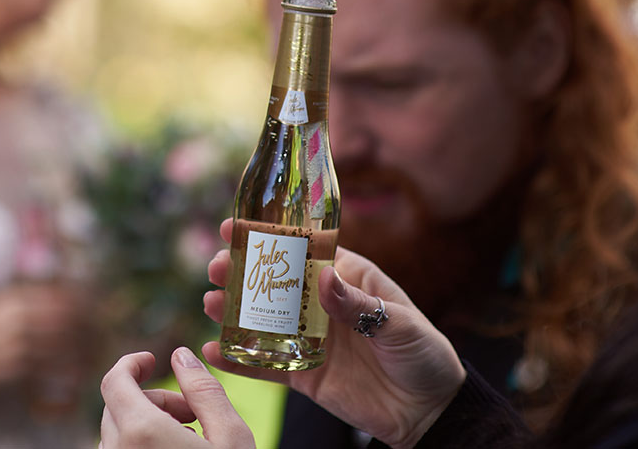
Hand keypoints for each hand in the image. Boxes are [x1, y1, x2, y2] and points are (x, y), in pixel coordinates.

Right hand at [0, 282, 96, 400]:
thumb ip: (31, 305)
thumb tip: (72, 303)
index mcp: (18, 300)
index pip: (70, 297)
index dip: (93, 308)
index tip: (105, 319)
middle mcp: (20, 318)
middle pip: (76, 320)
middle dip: (97, 332)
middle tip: (107, 344)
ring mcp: (18, 345)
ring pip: (70, 346)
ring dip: (89, 355)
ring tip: (95, 363)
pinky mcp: (15, 372)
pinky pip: (55, 373)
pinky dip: (71, 377)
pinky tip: (76, 383)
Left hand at [99, 348, 254, 448]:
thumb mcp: (231, 436)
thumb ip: (204, 390)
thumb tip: (180, 355)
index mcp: (141, 433)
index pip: (114, 381)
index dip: (132, 363)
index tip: (154, 360)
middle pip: (119, 406)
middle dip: (154, 399)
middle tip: (193, 413)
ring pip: (119, 434)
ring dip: (147, 425)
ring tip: (188, 437)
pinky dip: (141, 445)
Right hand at [202, 220, 464, 448]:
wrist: (429, 410)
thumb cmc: (424, 354)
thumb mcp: (399, 322)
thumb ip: (359, 304)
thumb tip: (324, 278)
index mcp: (347, 278)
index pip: (302, 249)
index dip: (268, 237)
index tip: (236, 227)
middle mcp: (322, 304)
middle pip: (274, 281)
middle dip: (241, 271)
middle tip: (215, 268)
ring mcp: (310, 339)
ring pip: (263, 319)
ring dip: (231, 310)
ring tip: (208, 302)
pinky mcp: (304, 374)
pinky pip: (266, 365)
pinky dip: (238, 359)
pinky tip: (213, 351)